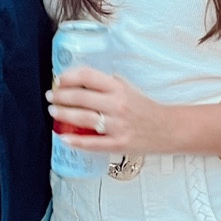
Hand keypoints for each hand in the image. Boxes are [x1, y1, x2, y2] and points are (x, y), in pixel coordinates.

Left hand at [48, 64, 180, 155]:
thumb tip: (83, 80)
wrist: (169, 129)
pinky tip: (64, 137)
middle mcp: (117, 104)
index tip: (58, 81)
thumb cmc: (147, 108)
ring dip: (64, 115)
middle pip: (81, 97)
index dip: (68, 77)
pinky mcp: (118, 144)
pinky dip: (76, 140)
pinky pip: (93, 143)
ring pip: (83, 118)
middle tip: (51, 97)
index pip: (87, 76)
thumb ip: (109, 83)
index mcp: (119, 88)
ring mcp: (117, 125)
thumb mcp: (130, 88)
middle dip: (61, 96)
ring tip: (53, 112)